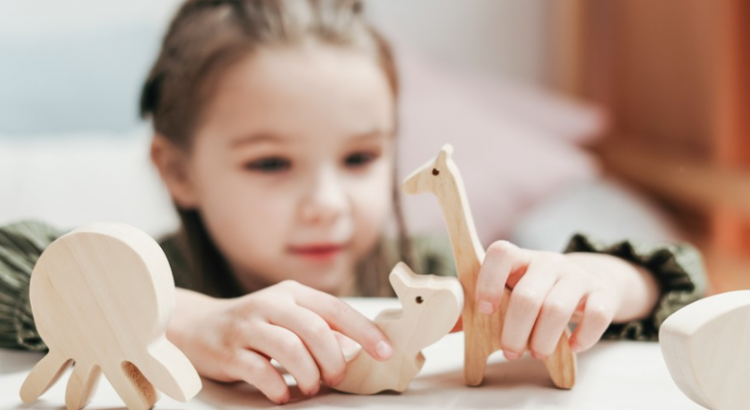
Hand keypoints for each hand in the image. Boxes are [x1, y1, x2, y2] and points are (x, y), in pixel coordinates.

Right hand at [167, 281, 392, 403]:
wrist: (196, 326)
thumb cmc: (254, 324)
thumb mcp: (289, 317)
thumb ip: (320, 328)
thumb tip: (357, 347)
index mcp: (292, 293)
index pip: (336, 309)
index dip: (364, 331)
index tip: (384, 351)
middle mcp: (271, 304)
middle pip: (315, 329)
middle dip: (334, 359)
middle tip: (336, 377)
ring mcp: (248, 326)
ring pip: (290, 348)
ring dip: (308, 374)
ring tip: (310, 386)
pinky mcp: (229, 351)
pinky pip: (260, 371)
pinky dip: (278, 387)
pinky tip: (282, 394)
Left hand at [473, 241, 622, 359]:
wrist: (591, 281)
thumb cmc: (539, 290)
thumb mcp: (511, 290)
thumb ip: (481, 305)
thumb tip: (451, 325)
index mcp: (520, 258)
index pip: (501, 253)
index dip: (489, 281)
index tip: (485, 310)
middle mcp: (548, 262)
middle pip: (528, 295)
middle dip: (515, 331)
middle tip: (511, 352)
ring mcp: (577, 276)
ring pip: (558, 308)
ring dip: (544, 339)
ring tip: (537, 353)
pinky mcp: (603, 293)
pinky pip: (596, 315)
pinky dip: (582, 336)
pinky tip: (572, 346)